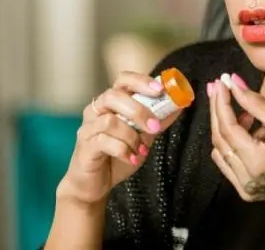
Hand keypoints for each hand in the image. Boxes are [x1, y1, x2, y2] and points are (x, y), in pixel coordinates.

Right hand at [58, 71, 182, 205]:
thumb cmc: (116, 157)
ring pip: (110, 121)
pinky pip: (104, 141)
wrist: (94, 185)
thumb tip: (179, 106)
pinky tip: (132, 158)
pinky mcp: (85, 146)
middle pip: (113, 96)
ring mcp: (88, 127)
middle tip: (155, 126)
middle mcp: (96, 110)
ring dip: (131, 135)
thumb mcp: (143, 137)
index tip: (160, 89)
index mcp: (111, 103)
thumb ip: (157, 121)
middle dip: (138, 110)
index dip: (141, 81)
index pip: (123, 80)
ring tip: (142, 149)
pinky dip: (123, 150)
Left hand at [208, 74, 264, 214]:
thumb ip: (255, 103)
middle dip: (217, 110)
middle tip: (217, 86)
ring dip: (226, 127)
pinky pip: (228, 162)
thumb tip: (233, 82)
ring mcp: (244, 187)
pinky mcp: (246, 190)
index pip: (228, 127)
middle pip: (220, 138)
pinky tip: (248, 130)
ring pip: (222, 150)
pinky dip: (232, 143)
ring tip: (246, 112)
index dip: (221, 102)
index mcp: (257, 162)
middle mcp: (245, 179)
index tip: (221, 81)